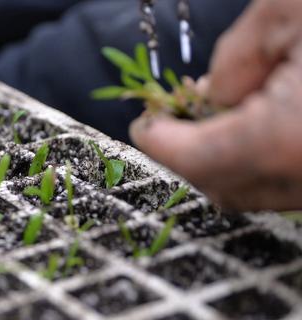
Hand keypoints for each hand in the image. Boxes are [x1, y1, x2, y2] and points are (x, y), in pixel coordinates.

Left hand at [130, 0, 301, 210]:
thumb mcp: (290, 9)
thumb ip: (234, 59)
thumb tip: (207, 96)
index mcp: (288, 139)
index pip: (197, 161)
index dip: (160, 142)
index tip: (144, 122)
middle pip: (224, 187)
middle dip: (188, 153)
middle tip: (175, 116)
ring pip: (257, 190)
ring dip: (226, 158)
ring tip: (223, 109)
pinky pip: (289, 183)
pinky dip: (263, 159)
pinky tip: (263, 119)